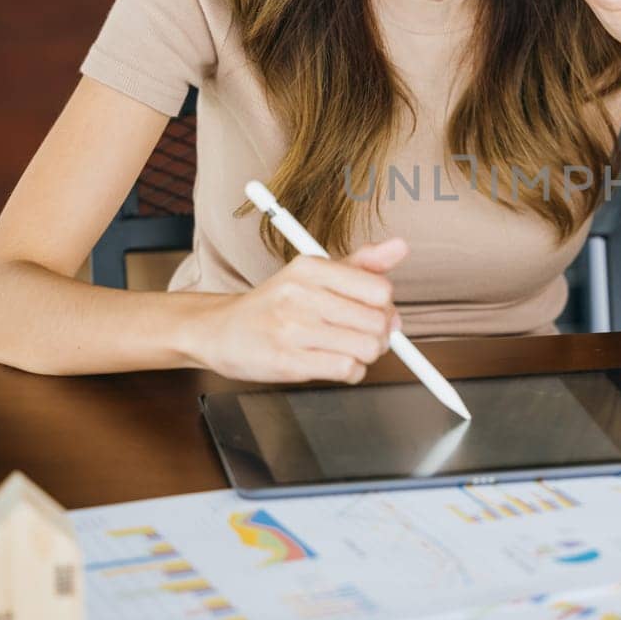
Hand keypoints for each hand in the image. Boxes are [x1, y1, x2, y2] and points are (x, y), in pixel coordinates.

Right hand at [184, 237, 407, 382]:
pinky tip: (337, 365)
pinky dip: (351, 372)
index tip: (378, 314)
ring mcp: (292, 329)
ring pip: (366, 348)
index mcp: (311, 268)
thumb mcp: (314, 273)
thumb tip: (401, 247)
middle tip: (366, 337)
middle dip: (381, 335)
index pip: (379, 289)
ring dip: (366, 356)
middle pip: (377, 322)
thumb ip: (361, 263)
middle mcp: (301, 294)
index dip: (386, 307)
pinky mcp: (286, 361)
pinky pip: (346, 370)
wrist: (219, 330)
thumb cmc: (274, 303)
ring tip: (349, 350)